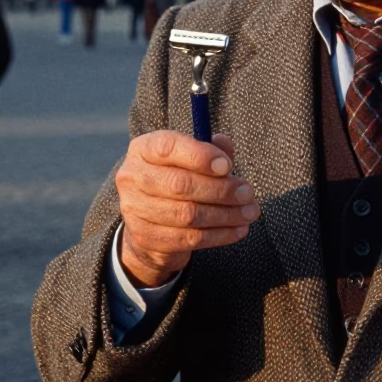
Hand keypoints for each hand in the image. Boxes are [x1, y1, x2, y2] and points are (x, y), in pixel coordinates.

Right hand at [114, 131, 259, 286]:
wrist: (151, 223)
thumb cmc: (177, 180)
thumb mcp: (191, 160)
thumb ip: (209, 149)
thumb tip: (224, 143)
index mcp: (143, 149)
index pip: (168, 147)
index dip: (200, 156)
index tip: (228, 166)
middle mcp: (132, 177)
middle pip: (180, 184)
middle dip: (221, 190)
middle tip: (248, 193)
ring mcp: (134, 209)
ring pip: (187, 214)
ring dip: (225, 214)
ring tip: (249, 212)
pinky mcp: (145, 237)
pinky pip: (188, 238)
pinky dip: (219, 235)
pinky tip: (239, 230)